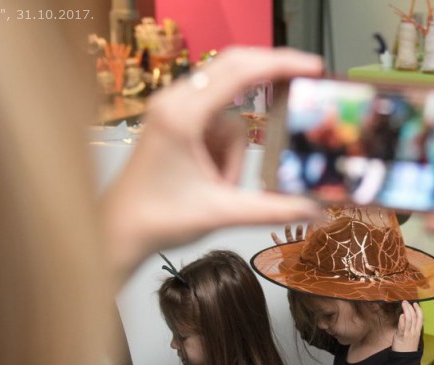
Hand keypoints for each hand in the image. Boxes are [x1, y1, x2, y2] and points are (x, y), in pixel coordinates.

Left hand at [103, 48, 323, 271]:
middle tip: (305, 82)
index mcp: (182, 115)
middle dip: (269, 77)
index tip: (312, 67)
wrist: (120, 231)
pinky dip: (225, 153)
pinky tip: (212, 180)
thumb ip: (272, 210)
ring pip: (230, 115)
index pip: (239, 73)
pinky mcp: (177, 123)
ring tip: (219, 186)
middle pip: (234, 71)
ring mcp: (174, 111)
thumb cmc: (157, 219)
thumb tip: (314, 209)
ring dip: (235, 152)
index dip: (279, 65)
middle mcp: (175, 103)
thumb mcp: (222, 213)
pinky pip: (219, 127)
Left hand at [392, 301, 422, 351]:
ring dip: (406, 311)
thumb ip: (410, 328)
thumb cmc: (407, 348)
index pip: (420, 318)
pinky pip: (402, 327)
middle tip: (406, 302)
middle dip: (411, 308)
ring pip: (409, 320)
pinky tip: (401, 315)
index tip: (415, 304)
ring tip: (403, 304)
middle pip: (414, 317)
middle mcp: (414, 332)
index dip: (418, 310)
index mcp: (418, 331)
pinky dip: (402, 321)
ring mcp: (408, 334)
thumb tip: (406, 318)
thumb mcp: (412, 337)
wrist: (405, 359)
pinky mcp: (401, 337)